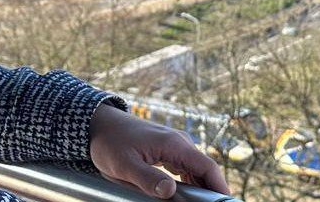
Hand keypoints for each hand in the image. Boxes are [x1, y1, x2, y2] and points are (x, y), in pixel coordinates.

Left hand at [89, 104, 230, 198]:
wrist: (99, 124)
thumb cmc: (110, 143)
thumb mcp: (124, 165)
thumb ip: (148, 178)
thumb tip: (170, 192)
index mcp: (173, 144)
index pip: (207, 166)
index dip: (220, 186)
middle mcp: (179, 143)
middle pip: (205, 169)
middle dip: (211, 190)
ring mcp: (174, 145)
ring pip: (196, 169)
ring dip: (201, 187)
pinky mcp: (168, 150)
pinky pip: (186, 168)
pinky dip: (191, 182)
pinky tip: (188, 195)